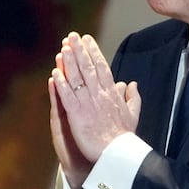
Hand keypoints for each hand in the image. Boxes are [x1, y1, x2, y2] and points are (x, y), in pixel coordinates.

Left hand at [50, 31, 140, 166]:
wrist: (118, 153)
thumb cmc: (124, 137)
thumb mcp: (133, 114)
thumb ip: (132, 97)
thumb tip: (132, 84)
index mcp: (112, 94)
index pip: (101, 67)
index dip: (93, 52)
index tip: (86, 39)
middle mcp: (100, 95)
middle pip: (88, 67)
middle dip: (79, 50)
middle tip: (71, 36)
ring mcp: (88, 104)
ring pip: (77, 78)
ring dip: (69, 62)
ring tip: (63, 47)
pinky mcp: (77, 115)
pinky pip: (67, 96)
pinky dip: (61, 84)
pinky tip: (55, 73)